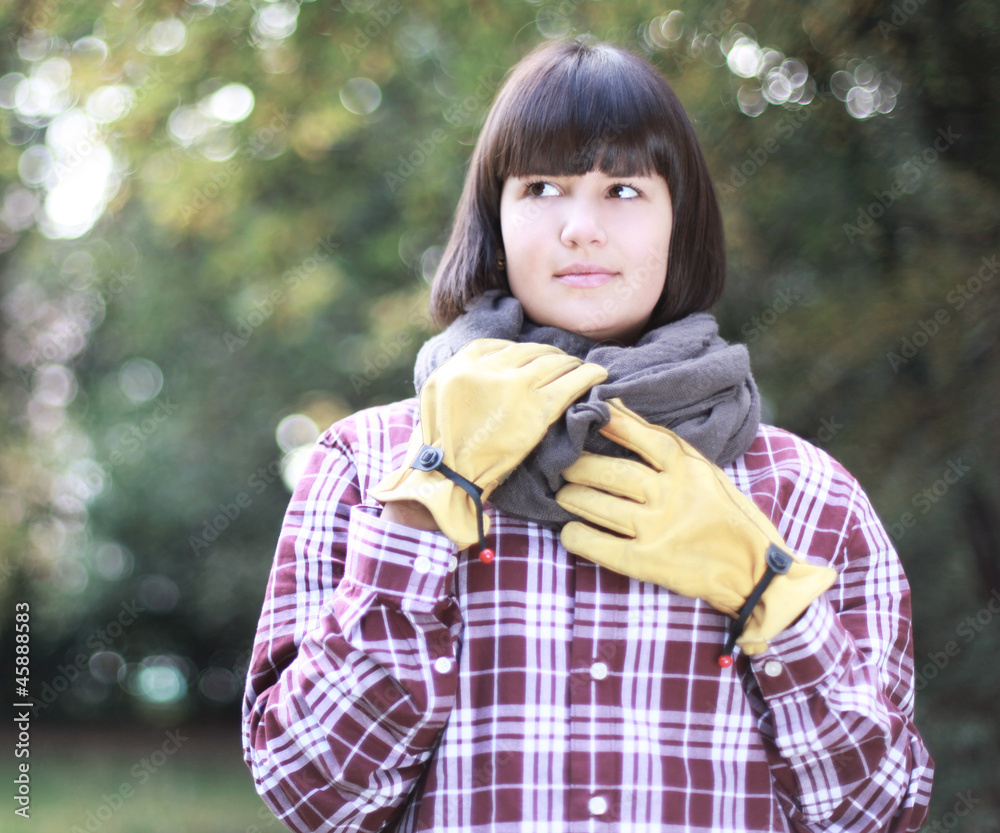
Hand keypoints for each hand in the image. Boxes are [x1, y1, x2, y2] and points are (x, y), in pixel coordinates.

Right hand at [370, 339, 607, 547]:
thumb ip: (461, 376)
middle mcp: (487, 370)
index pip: (500, 346)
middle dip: (549, 355)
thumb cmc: (440, 445)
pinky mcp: (536, 410)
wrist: (448, 476)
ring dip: (570, 363)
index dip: (522, 351)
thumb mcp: (436, 397)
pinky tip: (599, 374)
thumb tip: (491, 368)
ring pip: (552, 363)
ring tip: (580, 367)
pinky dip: (588, 375)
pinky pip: (570, 383)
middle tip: (562, 362)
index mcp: (460, 365)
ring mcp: (514, 388)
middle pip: (529, 352)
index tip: (533, 358)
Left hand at [555, 398, 835, 653]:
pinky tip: (571, 531)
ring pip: (597, 505)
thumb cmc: (730, 519)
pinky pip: (596, 544)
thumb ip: (668, 447)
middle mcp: (671, 495)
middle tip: (563, 465)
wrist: (758, 573)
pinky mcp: (647, 561)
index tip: (591, 413)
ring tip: (563, 495)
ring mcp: (657, 528)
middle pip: (611, 472)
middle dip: (579, 467)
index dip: (613, 424)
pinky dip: (576, 535)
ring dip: (572, 498)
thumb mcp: (708, 475)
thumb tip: (619, 409)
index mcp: (689, 470)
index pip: (645, 438)